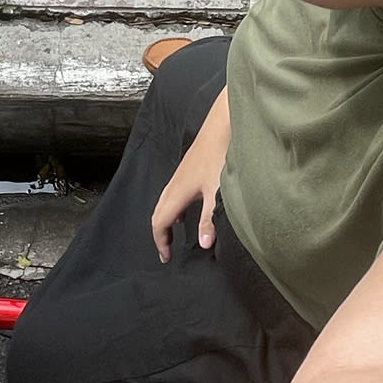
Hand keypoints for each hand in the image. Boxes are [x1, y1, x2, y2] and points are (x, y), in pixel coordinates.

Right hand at [150, 86, 230, 261]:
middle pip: (159, 213)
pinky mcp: (189, 169)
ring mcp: (181, 175)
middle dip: (160, 233)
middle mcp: (174, 184)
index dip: (161, 242)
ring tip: (175, 233)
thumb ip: (210, 219)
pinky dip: (175, 207)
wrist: (223, 125)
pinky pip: (174, 193)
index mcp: (177, 193)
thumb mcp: (217, 193)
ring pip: (166, 202)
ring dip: (167, 219)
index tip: (166, 257)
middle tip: (167, 250)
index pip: (160, 223)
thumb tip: (202, 243)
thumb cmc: (219, 155)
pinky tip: (188, 209)